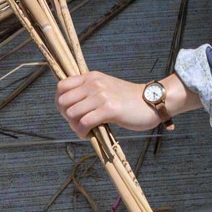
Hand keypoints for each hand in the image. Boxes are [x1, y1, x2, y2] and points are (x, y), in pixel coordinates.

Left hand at [56, 71, 194, 136]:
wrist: (151, 102)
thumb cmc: (127, 99)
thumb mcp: (105, 88)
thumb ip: (89, 92)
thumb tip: (69, 107)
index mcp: (91, 77)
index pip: (61, 86)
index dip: (60, 102)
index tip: (69, 112)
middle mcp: (93, 83)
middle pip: (63, 102)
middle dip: (66, 116)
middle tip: (77, 123)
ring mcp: (101, 95)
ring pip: (72, 113)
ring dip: (75, 126)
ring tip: (85, 130)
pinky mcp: (109, 109)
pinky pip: (84, 122)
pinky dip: (83, 132)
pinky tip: (89, 134)